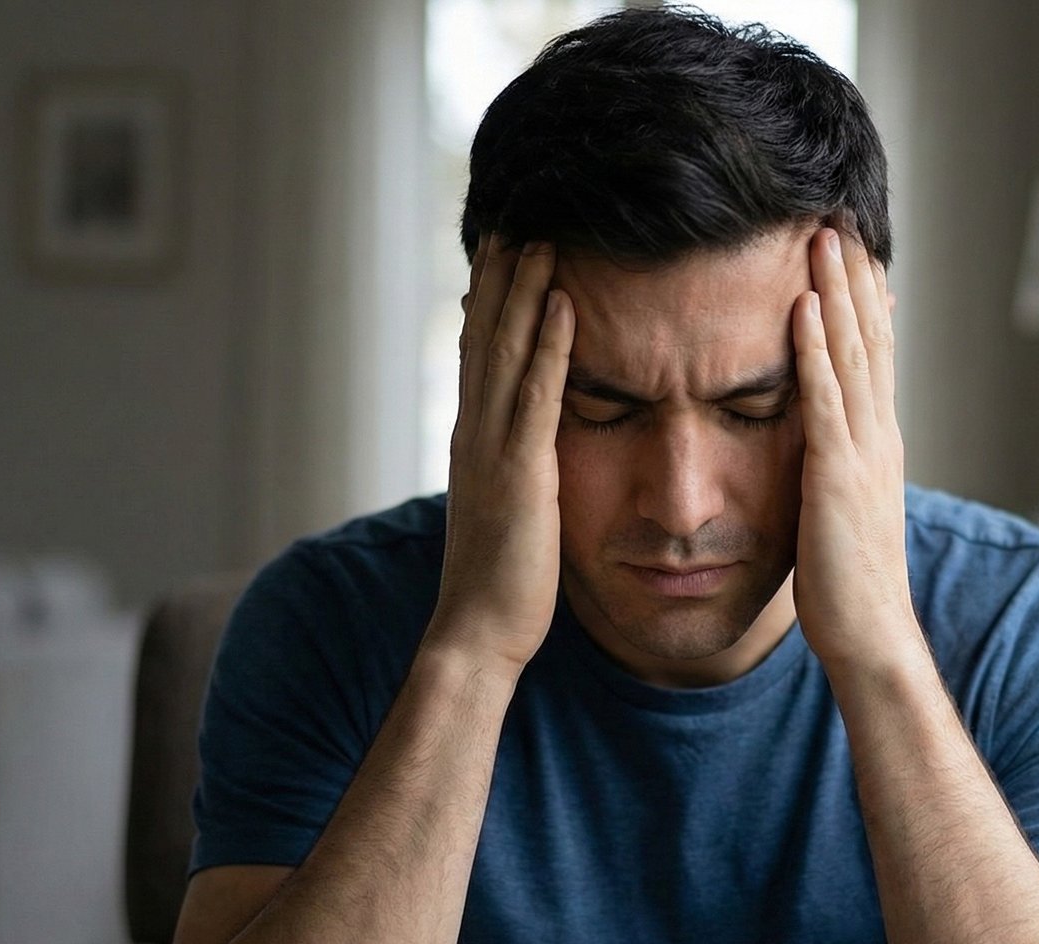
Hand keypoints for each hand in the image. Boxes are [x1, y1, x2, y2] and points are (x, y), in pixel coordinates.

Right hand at [423, 236, 575, 677]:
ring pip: (506, 350)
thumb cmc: (501, 584)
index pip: (478, 353)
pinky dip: (548, 344)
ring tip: (542, 236)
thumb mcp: (508, 513)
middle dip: (500, 275)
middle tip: (515, 217)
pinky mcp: (522, 471)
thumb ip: (515, 472)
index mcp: (474, 441)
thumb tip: (528, 451)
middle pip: (484, 335)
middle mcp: (475, 433)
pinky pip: (537, 394)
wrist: (478, 632)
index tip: (501, 249)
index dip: (487, 298)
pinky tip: (565, 302)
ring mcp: (493, 449)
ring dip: (524, 290)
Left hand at [790, 226, 922, 677]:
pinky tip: (803, 307)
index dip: (865, 297)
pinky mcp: (836, 474)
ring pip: (853, 354)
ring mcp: (862, 453)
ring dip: (838, 292)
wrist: (869, 636)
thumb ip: (835, 464)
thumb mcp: (841, 508)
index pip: (875, 353)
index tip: (852, 245)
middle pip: (870, 338)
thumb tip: (820, 439)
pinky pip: (823, 400)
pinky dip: (815, 350)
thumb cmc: (847, 583)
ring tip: (823, 236)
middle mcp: (878, 436)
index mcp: (878, 442)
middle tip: (842, 214)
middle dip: (855, 274)